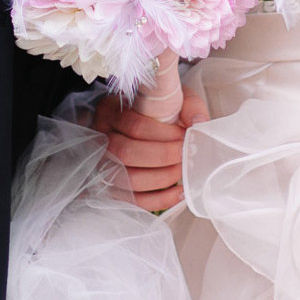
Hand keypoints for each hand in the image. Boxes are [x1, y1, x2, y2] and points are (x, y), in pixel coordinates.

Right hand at [91, 85, 208, 211]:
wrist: (143, 123)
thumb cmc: (157, 111)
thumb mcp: (172, 98)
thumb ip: (188, 106)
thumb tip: (199, 124)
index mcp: (111, 110)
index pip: (134, 125)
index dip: (163, 134)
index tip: (185, 135)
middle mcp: (100, 137)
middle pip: (126, 153)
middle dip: (162, 157)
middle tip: (185, 154)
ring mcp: (102, 165)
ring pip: (127, 179)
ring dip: (161, 178)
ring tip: (182, 171)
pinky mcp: (111, 188)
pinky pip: (132, 201)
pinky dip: (159, 200)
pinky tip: (179, 192)